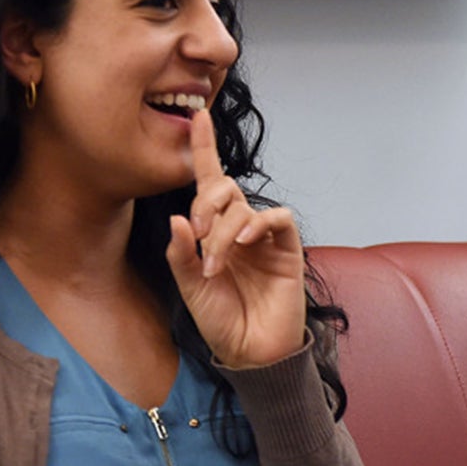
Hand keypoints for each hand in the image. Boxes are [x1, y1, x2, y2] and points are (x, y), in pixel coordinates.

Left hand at [167, 108, 307, 367]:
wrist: (250, 351)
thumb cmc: (221, 320)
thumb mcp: (188, 287)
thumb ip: (180, 252)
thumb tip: (178, 216)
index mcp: (214, 231)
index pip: (208, 182)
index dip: (204, 148)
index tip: (199, 114)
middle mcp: (239, 227)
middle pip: (223, 188)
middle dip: (205, 204)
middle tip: (197, 236)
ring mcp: (264, 237)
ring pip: (243, 206)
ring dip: (222, 232)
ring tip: (215, 265)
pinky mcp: (288, 248)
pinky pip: (276, 218)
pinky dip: (257, 224)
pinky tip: (243, 242)